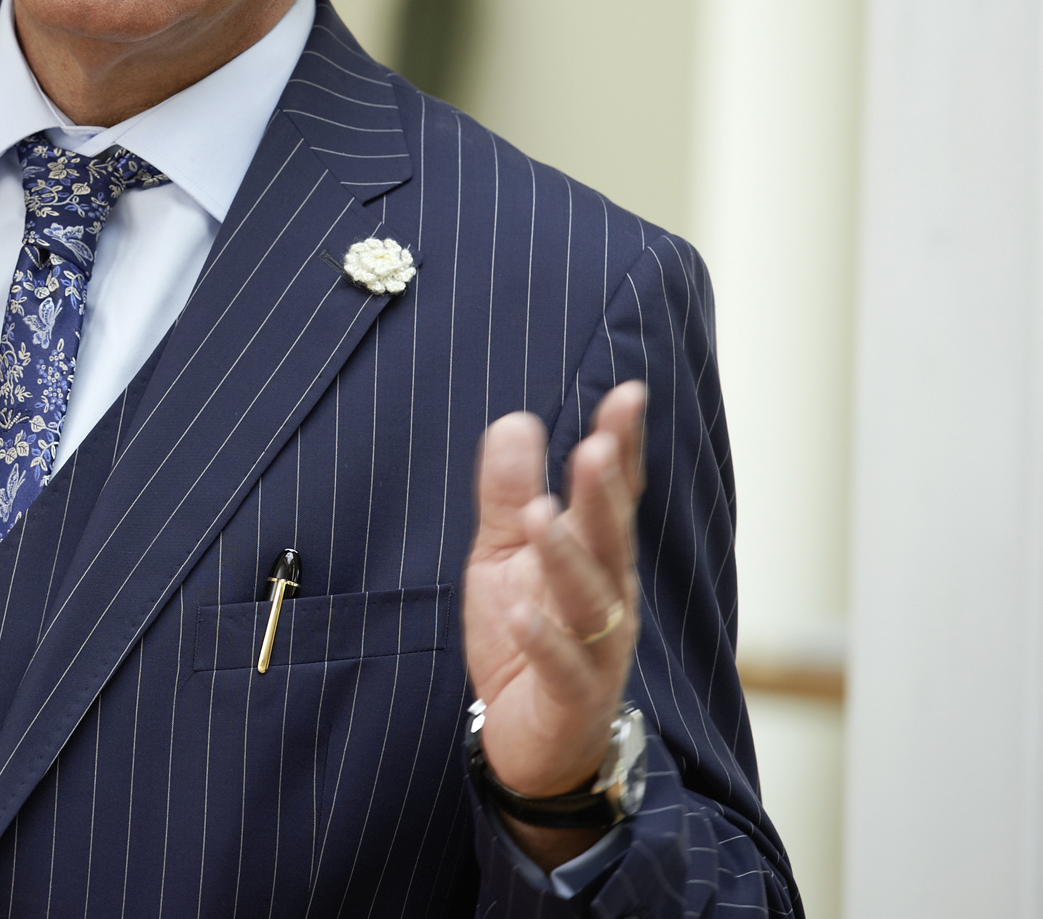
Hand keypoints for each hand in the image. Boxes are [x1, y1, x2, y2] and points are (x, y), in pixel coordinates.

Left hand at [461, 382, 645, 862]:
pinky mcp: (571, 696)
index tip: (628, 394)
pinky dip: (543, 639)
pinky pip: (560, 665)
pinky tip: (521, 611)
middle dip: (604, 493)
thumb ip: (509, 492)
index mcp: (596, 554)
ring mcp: (597, 648)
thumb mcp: (503, 553)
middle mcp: (609, 595)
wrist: (531, 737)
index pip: (614, 493)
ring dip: (566, 557)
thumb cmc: (526, 631)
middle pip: (610, 537)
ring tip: (542, 517)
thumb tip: (517, 420)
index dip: (623, 445)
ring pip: (589, 598)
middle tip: (595, 447)